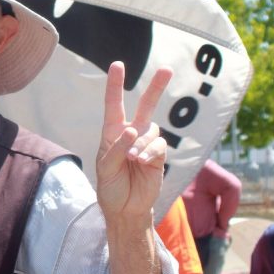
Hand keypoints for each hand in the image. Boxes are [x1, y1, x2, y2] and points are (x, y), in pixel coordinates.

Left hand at [96, 61, 172, 227]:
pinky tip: (141, 161)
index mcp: (113, 132)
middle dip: (156, 87)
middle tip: (167, 69)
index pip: (114, 104)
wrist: (125, 208)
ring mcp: (147, 144)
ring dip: (141, 143)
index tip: (118, 64)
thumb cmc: (110, 186)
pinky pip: (159, 145)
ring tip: (132, 159)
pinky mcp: (158, 156)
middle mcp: (131, 134)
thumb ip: (117, 148)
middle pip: (146, 105)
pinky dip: (150, 151)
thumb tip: (133, 130)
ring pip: (151, 130)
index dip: (116, 85)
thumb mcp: (106, 167)